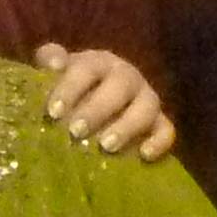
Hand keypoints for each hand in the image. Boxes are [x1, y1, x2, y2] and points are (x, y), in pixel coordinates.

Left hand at [32, 44, 176, 157]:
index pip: (86, 69)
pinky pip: (167, 130)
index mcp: (99, 63)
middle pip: (119, 86)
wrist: (90, 109)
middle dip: (97, 109)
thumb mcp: (54, 73)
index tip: (53, 112)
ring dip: (128, 125)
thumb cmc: (69, 93)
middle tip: (75, 131)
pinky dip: (159, 141)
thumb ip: (49, 60)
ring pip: (147, 106)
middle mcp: (126, 77)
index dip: (70, 88)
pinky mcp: (160, 123)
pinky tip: (144, 155)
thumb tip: (54, 64)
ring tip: (106, 146)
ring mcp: (146, 99)